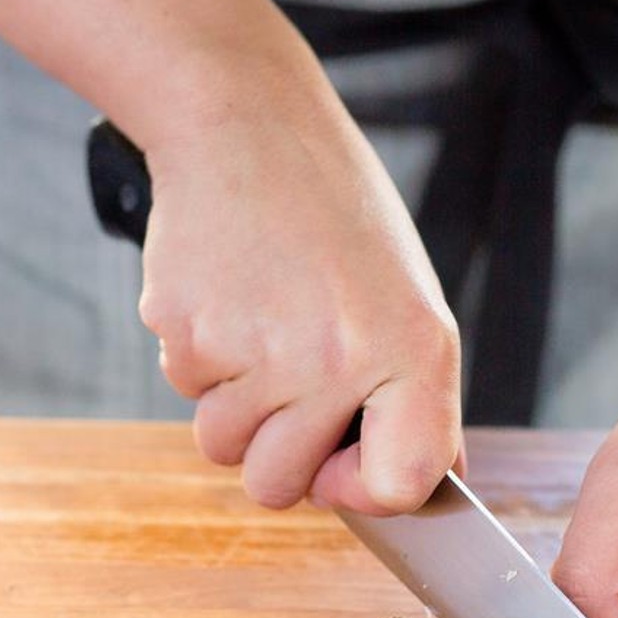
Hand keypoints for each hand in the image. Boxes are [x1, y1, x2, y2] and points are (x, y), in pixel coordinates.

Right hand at [136, 61, 461, 514]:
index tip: (344, 459)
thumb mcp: (408, 299)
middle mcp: (339, 359)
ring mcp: (258, 351)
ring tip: (259, 328)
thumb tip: (432, 486)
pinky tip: (227, 298)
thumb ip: (419, 398)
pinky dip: (200, 359)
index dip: (364, 489)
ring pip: (223, 448)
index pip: (399, 485)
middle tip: (288, 378)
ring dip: (232, 407)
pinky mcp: (188, 334)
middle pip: (279, 488)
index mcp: (414, 350)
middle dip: (275, 451)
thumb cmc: (335, 216)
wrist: (248, 127)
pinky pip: (185, 393)